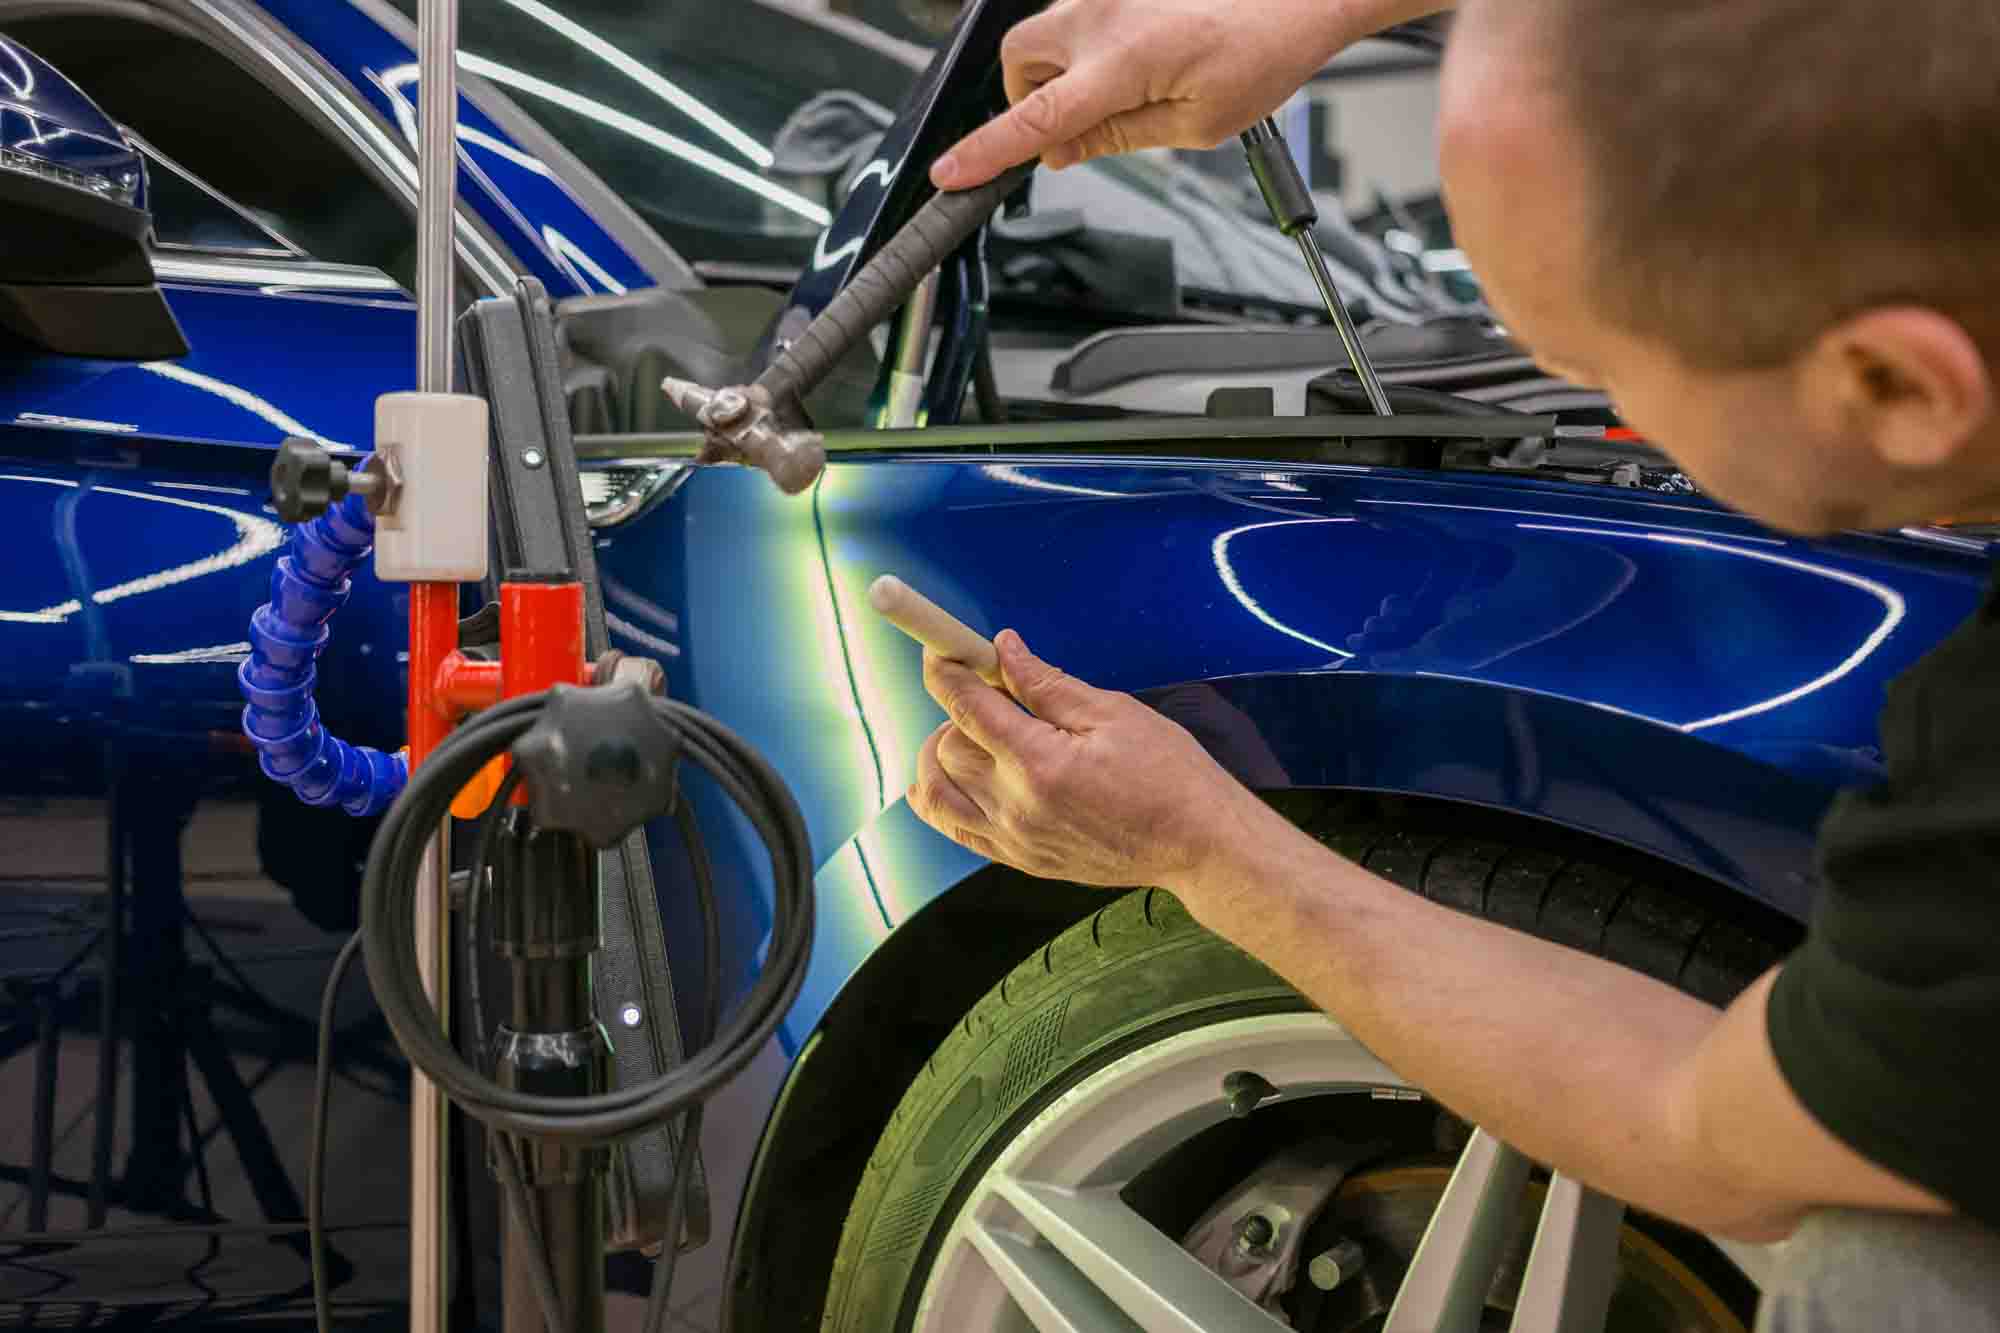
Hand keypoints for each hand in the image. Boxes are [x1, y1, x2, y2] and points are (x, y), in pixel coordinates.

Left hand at [909, 629, 1273, 889]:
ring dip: (937, 754)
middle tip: (987, 692)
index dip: (946, 670)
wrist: (1196, 844)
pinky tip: (949, 776)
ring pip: (936, 792)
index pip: (966, 707)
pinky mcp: (1020, 860)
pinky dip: (939, 798)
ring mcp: (1014, 839)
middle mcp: (1015, 806)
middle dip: (955, 710)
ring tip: (968, 733)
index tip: (941, 650)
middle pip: (946, 747)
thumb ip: (1047, 683)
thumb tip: (1004, 651)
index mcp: (1039, 762)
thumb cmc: (1168, 775)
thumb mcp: (1112, 712)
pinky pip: (955, 829)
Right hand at [931, 0, 1441, 189]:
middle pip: (1018, 62)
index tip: (950, 173)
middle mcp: (1100, 15)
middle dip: (1030, 99)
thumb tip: (1062, 151)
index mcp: (1121, 63)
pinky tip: (1139, 56)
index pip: (1034, 118)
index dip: (986, 151)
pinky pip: (1076, 15)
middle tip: (1075, 125)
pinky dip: (1089, 45)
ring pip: (1044, 35)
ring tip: (1122, 86)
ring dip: (1062, 71)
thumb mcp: (1194, 125)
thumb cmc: (1263, 48)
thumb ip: (1116, 138)